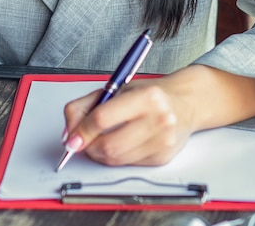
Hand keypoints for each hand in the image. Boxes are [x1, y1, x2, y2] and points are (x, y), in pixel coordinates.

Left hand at [62, 78, 193, 165]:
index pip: (102, 119)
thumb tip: (69, 132)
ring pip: (116, 159)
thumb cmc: (149, 95)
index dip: (81, 131)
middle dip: (88, 147)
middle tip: (82, 142)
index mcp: (146, 97)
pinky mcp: (163, 157)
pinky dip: (116, 157)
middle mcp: (158, 119)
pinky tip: (120, 143)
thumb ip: (86, 106)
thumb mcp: (117, 89)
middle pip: (109, 146)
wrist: (184, 103)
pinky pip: (128, 164)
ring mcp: (163, 141)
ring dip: (100, 154)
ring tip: (99, 141)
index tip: (71, 138)